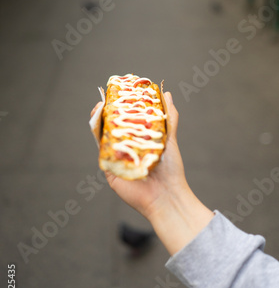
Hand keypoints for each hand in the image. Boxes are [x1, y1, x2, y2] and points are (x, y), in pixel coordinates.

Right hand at [90, 92, 212, 254]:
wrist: (167, 195)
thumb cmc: (171, 170)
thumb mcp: (169, 139)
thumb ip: (169, 118)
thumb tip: (167, 94)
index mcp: (138, 142)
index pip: (127, 121)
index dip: (122, 107)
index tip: (120, 92)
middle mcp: (126, 149)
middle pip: (112, 127)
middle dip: (107, 111)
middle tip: (106, 97)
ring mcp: (116, 158)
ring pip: (103, 136)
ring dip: (99, 120)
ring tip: (100, 106)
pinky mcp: (109, 169)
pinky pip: (101, 150)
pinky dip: (98, 135)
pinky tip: (98, 123)